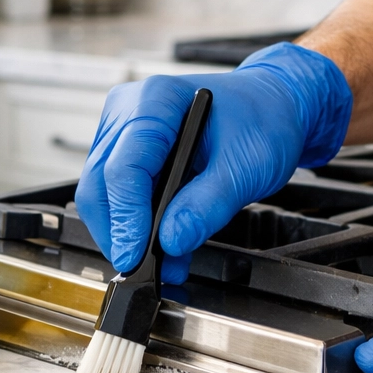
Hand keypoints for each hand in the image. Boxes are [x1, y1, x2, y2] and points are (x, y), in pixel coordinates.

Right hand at [75, 43, 351, 284]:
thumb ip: (207, 204)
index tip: (135, 257)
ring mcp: (123, 130)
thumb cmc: (262, 120)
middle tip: (145, 271)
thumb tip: (171, 239)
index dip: (126, 219)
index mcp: (156, 101)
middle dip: (119, 233)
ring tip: (162, 264)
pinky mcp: (127, 151)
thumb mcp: (245, 166)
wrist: (272, 107)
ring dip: (127, 234)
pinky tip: (161, 247)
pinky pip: (118, 194)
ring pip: (103, 194)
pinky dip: (136, 225)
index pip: (124, 168)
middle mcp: (129, 111)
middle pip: (101, 184)